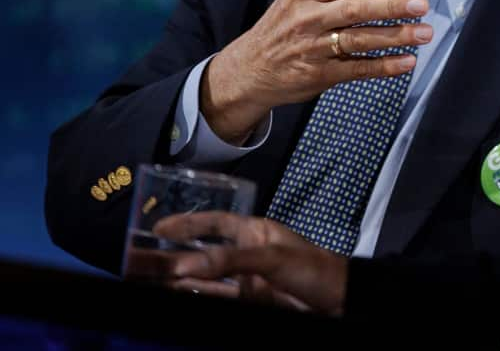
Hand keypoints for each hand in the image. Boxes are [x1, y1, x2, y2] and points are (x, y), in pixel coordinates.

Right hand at [147, 212, 346, 315]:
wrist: (339, 301)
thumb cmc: (313, 268)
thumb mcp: (271, 258)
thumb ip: (230, 259)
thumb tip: (185, 266)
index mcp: (256, 231)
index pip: (216, 222)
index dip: (188, 223)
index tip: (158, 227)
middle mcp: (247, 253)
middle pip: (203, 252)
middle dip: (172, 255)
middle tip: (138, 259)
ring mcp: (247, 279)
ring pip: (205, 277)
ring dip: (178, 278)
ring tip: (145, 279)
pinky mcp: (250, 301)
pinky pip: (216, 297)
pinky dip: (195, 295)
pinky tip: (173, 293)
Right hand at [202, 0, 433, 142]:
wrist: (252, 66)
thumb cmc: (287, 15)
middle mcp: (309, 17)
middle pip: (354, 10)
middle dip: (390, 6)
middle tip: (422, 4)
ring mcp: (314, 47)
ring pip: (358, 40)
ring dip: (394, 37)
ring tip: (424, 33)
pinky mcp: (319, 75)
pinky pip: (355, 70)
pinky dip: (382, 67)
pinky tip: (407, 62)